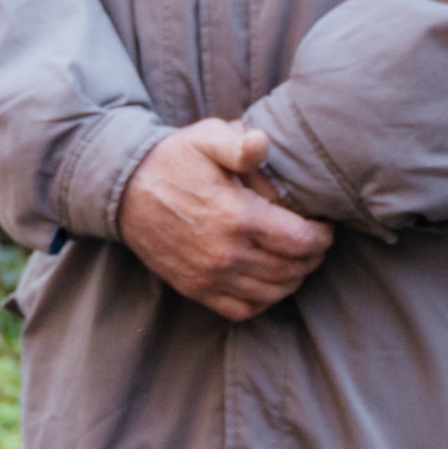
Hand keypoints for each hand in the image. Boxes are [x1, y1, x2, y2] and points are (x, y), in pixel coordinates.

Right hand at [118, 121, 332, 322]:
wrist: (124, 191)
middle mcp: (225, 253)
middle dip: (312, 257)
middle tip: (313, 240)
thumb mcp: (205, 138)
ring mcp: (209, 276)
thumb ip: (239, 143)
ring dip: (293, 278)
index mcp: (235, 216)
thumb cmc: (173, 160)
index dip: (322, 236)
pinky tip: (268, 280)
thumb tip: (262, 143)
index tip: (323, 224)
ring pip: (273, 293)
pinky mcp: (195, 289)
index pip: (301, 241)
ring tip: (295, 259)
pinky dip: (264, 300)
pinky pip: (243, 310)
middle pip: (292, 270)